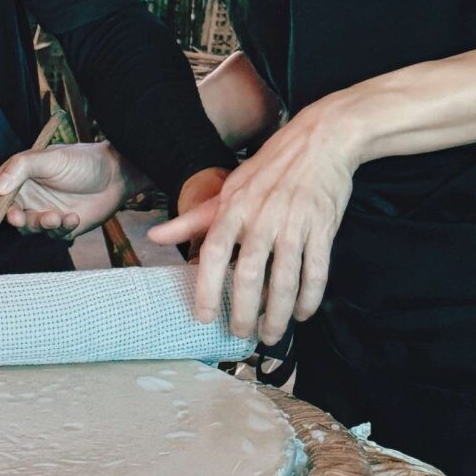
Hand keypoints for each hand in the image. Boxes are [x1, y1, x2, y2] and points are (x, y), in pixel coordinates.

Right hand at [0, 141, 137, 237]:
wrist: (117, 175)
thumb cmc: (82, 161)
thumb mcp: (50, 158)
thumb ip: (20, 168)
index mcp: (18, 175)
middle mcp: (27, 195)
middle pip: (6, 214)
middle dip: (15, 218)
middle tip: (22, 218)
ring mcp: (42, 211)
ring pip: (28, 229)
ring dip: (40, 225)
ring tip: (59, 216)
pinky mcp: (60, 226)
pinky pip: (51, 236)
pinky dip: (61, 229)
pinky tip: (74, 217)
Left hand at [147, 102, 356, 342]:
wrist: (319, 140)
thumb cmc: (269, 168)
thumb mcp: (228, 189)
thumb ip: (193, 219)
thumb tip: (154, 237)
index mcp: (234, 208)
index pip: (214, 253)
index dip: (207, 288)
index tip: (204, 317)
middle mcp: (262, 217)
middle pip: (250, 274)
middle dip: (245, 311)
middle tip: (241, 333)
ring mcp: (294, 223)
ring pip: (285, 280)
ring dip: (279, 314)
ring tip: (271, 334)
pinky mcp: (322, 228)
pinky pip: (316, 272)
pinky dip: (309, 298)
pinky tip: (302, 314)